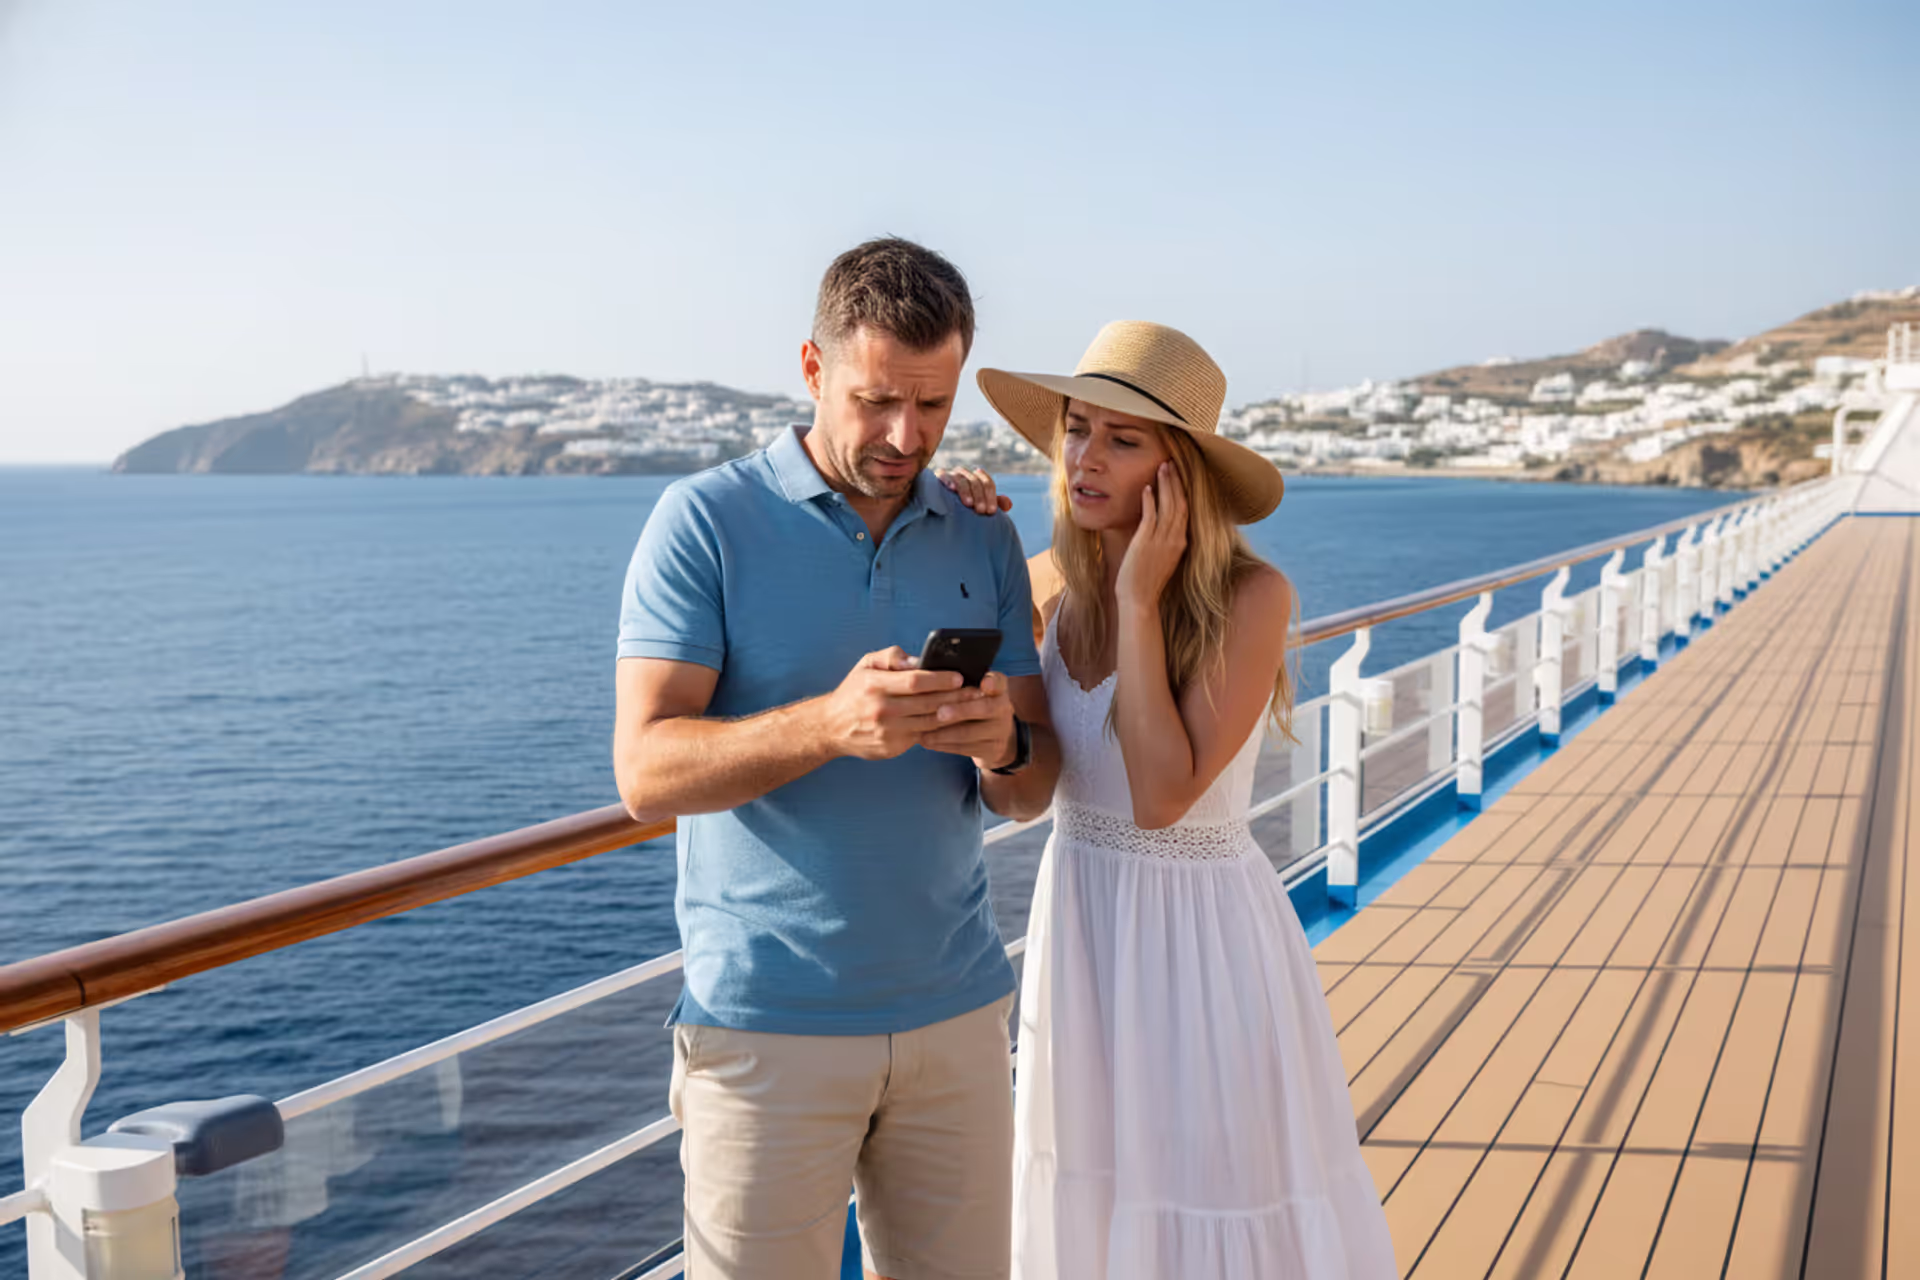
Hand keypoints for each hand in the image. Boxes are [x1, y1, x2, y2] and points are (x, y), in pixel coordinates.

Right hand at [819, 647, 977, 759]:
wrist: (831, 727)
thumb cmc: (854, 691)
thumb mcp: (865, 664)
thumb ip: (892, 657)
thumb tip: (919, 660)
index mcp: (874, 685)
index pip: (914, 681)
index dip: (939, 679)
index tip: (959, 676)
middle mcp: (880, 709)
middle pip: (927, 703)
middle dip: (955, 697)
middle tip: (976, 691)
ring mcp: (886, 731)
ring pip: (928, 722)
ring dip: (953, 715)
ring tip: (972, 706)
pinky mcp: (891, 748)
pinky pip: (922, 736)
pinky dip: (940, 729)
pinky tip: (954, 722)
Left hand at [919, 671, 1017, 768]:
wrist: (995, 736)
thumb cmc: (972, 703)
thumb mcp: (971, 687)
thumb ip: (950, 677)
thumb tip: (911, 663)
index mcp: (998, 688)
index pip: (999, 682)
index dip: (993, 682)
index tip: (985, 683)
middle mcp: (1003, 708)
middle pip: (985, 708)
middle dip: (960, 711)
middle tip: (939, 713)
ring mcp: (999, 731)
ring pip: (970, 733)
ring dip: (944, 733)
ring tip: (921, 731)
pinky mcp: (991, 749)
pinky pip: (964, 748)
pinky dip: (943, 745)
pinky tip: (926, 740)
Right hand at [935, 466, 1011, 514]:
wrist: (940, 500)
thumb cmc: (963, 504)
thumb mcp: (979, 503)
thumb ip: (993, 502)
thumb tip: (1008, 504)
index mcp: (977, 477)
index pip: (987, 483)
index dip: (991, 497)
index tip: (991, 512)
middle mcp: (966, 472)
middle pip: (976, 481)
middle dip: (980, 497)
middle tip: (981, 511)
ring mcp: (952, 473)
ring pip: (962, 479)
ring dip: (966, 491)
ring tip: (968, 504)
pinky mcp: (938, 475)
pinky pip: (944, 475)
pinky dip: (948, 480)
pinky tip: (951, 489)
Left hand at [1115, 461, 1187, 613]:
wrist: (1139, 600)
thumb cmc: (1146, 581)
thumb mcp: (1162, 558)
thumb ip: (1164, 541)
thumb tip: (1159, 526)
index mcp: (1181, 543)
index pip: (1185, 510)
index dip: (1182, 491)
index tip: (1178, 475)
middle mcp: (1175, 539)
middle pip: (1180, 503)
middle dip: (1176, 481)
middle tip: (1171, 463)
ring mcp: (1162, 540)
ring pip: (1169, 505)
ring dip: (1165, 484)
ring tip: (1162, 467)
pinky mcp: (1146, 542)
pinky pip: (1151, 515)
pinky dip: (1150, 500)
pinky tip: (1147, 487)